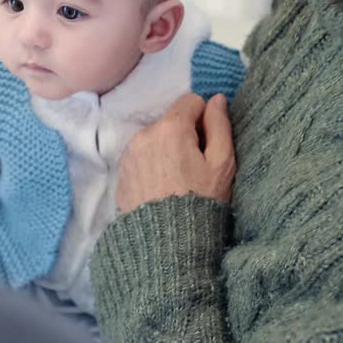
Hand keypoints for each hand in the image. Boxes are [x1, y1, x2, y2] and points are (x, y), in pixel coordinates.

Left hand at [116, 94, 235, 213]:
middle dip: (184, 135)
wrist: (167, 244)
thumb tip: (216, 99)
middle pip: (171, 121)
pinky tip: (161, 188)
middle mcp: (144, 134)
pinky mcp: (121, 174)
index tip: (207, 144)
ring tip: (177, 179)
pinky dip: (151, 165)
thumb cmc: (201, 200)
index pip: (191, 101)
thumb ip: (219, 126)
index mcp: (170, 127)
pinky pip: (141, 158)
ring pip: (154, 139)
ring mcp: (129, 155)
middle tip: (194, 166)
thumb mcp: (221, 163)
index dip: (204, 119)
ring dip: (166, 150)